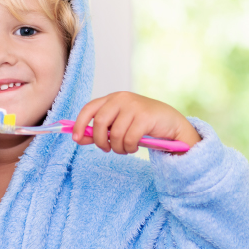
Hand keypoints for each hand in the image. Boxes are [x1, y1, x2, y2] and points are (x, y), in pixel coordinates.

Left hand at [71, 91, 201, 154]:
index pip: (89, 108)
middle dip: (101, 141)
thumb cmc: (143, 124)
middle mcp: (122, 99)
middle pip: (100, 122)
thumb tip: (79, 138)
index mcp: (113, 98)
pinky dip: (129, 148)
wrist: (171, 123)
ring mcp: (134, 106)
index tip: (77, 139)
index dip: (80, 124)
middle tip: (107, 149)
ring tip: (125, 149)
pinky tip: (135, 147)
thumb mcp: (119, 124)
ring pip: (115, 134)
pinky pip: (129, 139)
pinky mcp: (145, 117)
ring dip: (118, 148)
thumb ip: (101, 129)